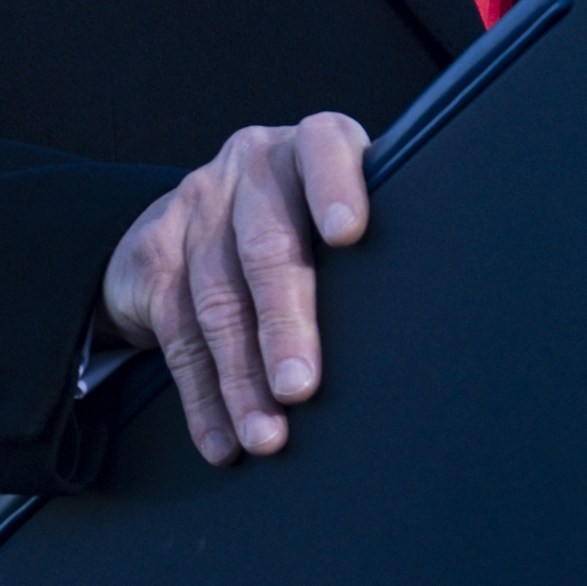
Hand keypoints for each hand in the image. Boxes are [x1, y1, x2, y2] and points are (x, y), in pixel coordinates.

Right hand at [100, 113, 370, 465]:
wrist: (187, 220)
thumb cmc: (297, 227)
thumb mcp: (332, 215)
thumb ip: (371, 250)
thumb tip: (433, 339)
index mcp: (308, 148)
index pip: (324, 148)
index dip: (335, 186)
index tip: (348, 235)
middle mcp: (251, 166)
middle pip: (265, 245)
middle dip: (284, 324)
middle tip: (300, 387)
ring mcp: (196, 205)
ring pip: (217, 299)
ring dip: (241, 378)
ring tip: (266, 434)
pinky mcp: (154, 253)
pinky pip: (177, 334)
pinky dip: (202, 396)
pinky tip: (223, 437)